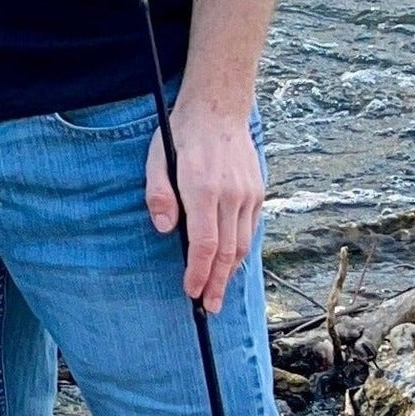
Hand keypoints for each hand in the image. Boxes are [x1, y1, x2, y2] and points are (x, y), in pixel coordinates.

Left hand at [144, 103, 262, 314]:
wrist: (219, 108)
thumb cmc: (182, 133)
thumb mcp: (157, 157)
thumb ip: (159, 194)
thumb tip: (165, 229)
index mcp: (202, 187)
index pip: (204, 243)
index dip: (198, 271)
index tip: (191, 290)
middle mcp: (230, 194)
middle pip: (226, 251)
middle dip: (216, 283)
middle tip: (208, 306)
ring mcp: (248, 194)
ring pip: (242, 244)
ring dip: (230, 272)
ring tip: (219, 293)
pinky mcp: (257, 192)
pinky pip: (251, 230)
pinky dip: (241, 251)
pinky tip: (230, 263)